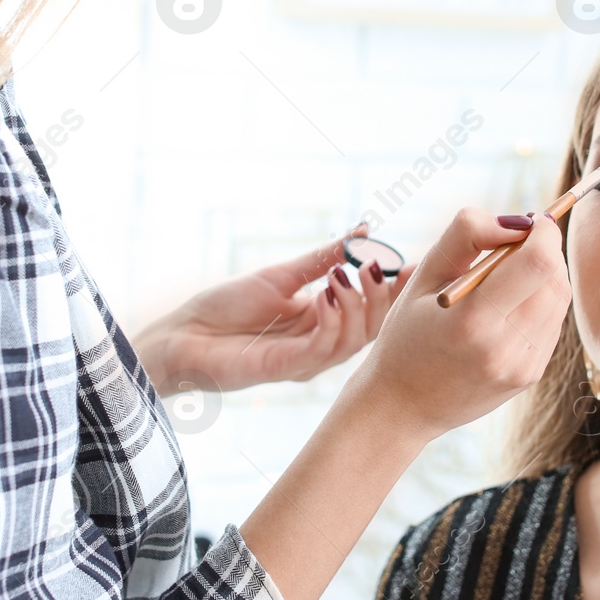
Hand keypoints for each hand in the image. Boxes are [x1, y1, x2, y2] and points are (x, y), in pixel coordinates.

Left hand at [132, 222, 411, 392]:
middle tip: (380, 265)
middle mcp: (321, 344)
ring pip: (354, 340)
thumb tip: (363, 231)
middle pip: (373, 326)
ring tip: (346, 275)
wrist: (182, 335)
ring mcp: (306, 360)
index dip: (396, 288)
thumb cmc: (225, 308)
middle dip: (385, 295)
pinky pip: (323, 349)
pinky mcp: (285, 368)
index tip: (418, 262)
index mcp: (323, 321)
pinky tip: (326, 295)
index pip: (373, 307)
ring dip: (358, 305)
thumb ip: (324, 258)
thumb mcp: (282, 275)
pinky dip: (332, 321)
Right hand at [341, 207, 570, 446]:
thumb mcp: (422, 276)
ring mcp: (523, 367)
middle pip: (555, 277)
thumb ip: (467, 235)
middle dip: (542, 250)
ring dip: (543, 275)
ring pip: (560, 298)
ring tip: (503, 279)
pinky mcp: (531, 376)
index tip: (528, 222)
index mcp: (472, 321)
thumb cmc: (406, 335)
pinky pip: (553, 322)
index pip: (538, 262)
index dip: (543, 232)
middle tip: (510, 248)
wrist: (402, 406)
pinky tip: (505, 308)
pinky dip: (538, 302)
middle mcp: (505, 348)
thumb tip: (517, 220)